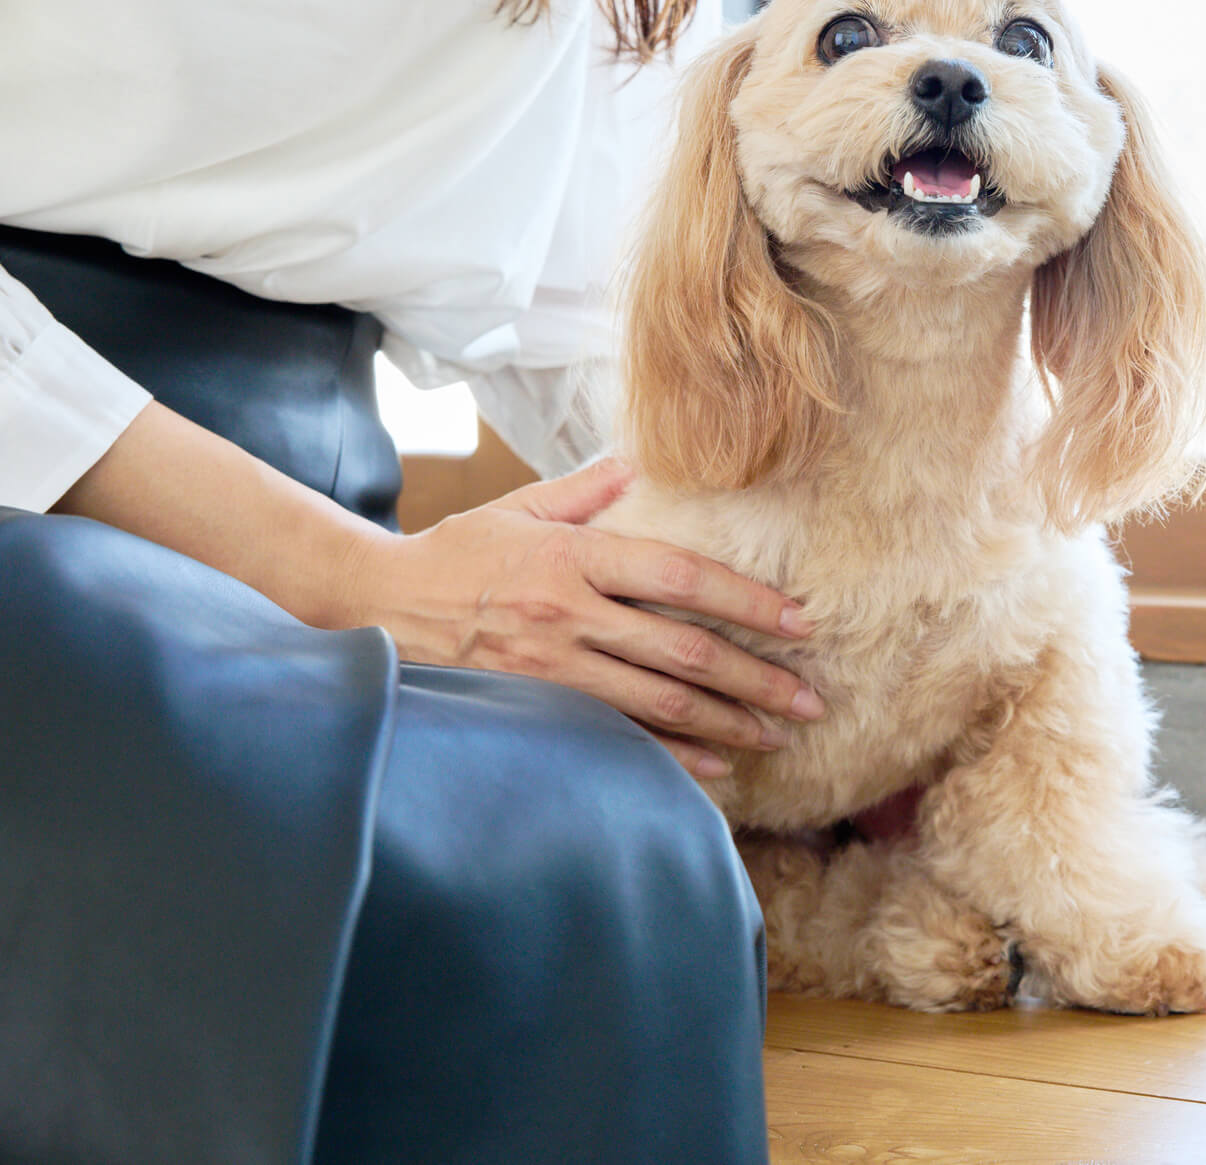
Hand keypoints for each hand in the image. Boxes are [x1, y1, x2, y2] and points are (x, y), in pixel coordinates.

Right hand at [340, 457, 822, 776]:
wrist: (374, 606)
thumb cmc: (457, 553)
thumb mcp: (521, 507)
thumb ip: (590, 488)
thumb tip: (646, 457)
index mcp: (575, 557)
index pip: (681, 578)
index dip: (746, 601)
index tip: (800, 622)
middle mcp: (570, 616)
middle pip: (684, 653)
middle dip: (757, 679)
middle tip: (812, 699)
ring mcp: (553, 671)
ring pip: (658, 704)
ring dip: (728, 724)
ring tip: (779, 735)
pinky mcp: (537, 711)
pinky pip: (616, 740)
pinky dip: (670, 760)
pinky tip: (717, 769)